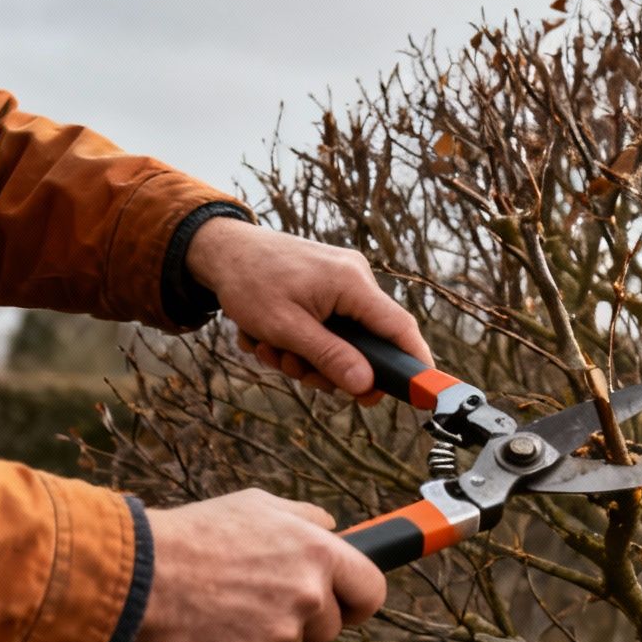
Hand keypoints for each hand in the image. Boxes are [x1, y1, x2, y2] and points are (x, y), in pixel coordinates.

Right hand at [134, 489, 385, 641]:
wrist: (142, 572)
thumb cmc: (199, 533)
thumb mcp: (258, 505)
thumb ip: (306, 517)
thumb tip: (332, 526)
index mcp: (318, 555)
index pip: (371, 591)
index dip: (359, 600)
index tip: (346, 604)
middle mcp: (307, 596)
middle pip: (331, 628)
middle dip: (307, 620)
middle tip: (266, 599)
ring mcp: (279, 635)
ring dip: (270, 634)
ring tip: (230, 605)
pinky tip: (214, 625)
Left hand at [186, 217, 431, 400]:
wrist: (218, 249)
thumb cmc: (248, 281)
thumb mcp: (285, 328)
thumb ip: (329, 357)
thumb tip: (365, 386)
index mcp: (352, 283)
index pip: (399, 328)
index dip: (415, 363)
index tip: (423, 393)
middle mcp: (354, 278)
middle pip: (365, 343)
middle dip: (326, 365)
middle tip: (293, 369)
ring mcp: (339, 281)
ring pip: (339, 340)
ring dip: (302, 356)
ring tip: (266, 346)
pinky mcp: (324, 286)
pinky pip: (324, 327)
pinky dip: (296, 340)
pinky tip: (265, 334)